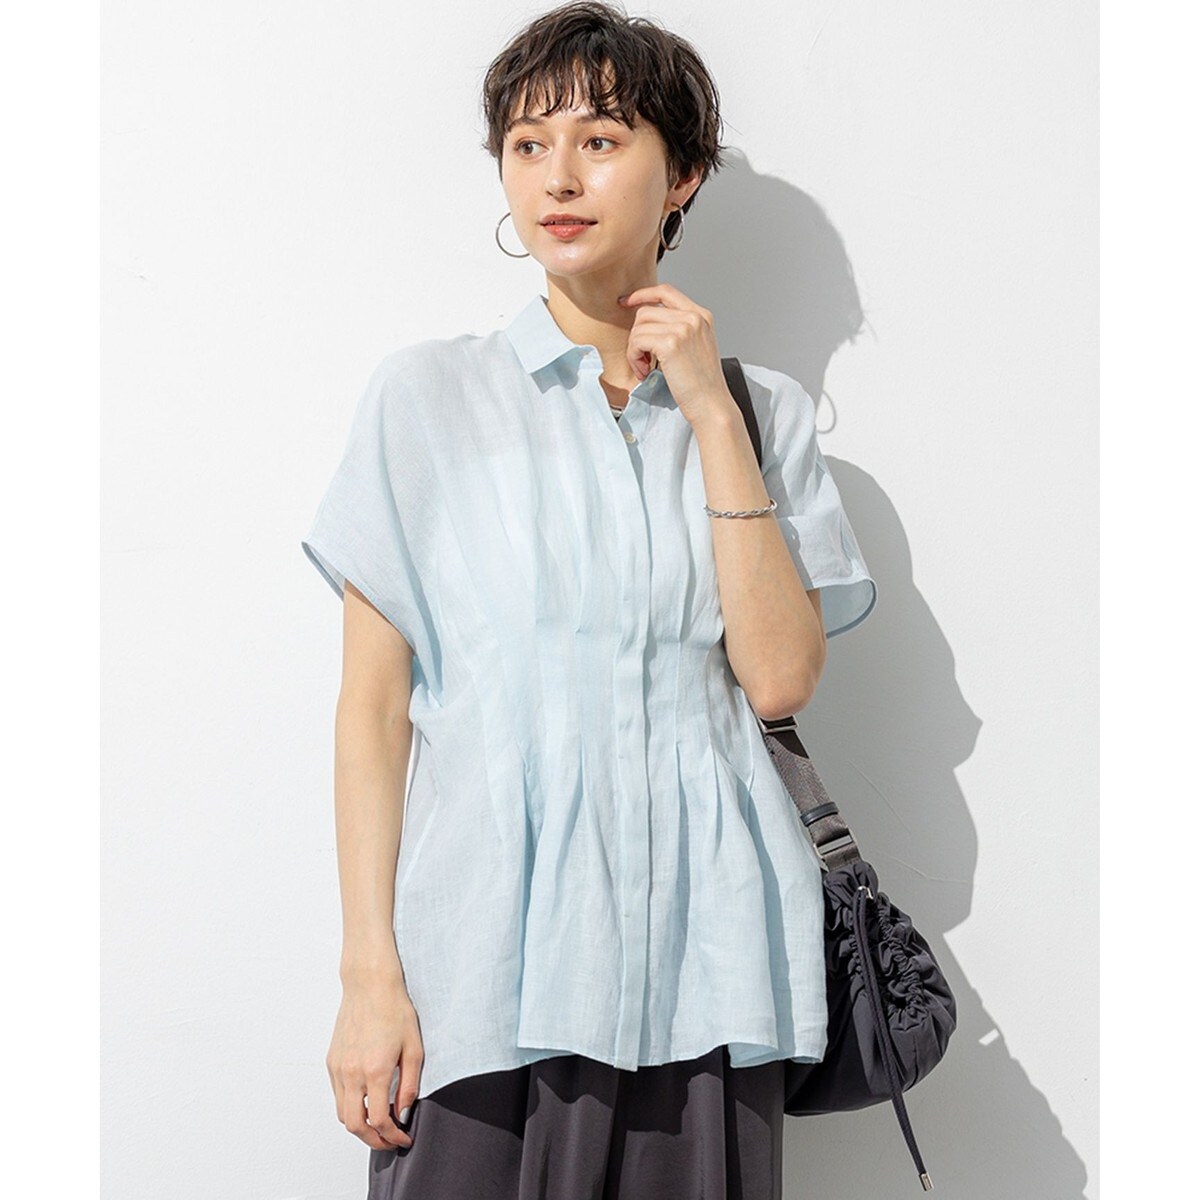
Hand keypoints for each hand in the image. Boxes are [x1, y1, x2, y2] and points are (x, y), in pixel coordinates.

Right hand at [327, 970, 423, 1150]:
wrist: (370, 985)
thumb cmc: (395, 1010)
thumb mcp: (414, 1048)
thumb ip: (409, 1085)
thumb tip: (404, 1113)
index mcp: (375, 1070)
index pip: (380, 1120)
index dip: (393, 1136)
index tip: (404, 1138)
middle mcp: (352, 1072)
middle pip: (355, 1126)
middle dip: (373, 1141)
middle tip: (390, 1141)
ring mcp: (338, 1068)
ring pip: (342, 1114)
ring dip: (359, 1127)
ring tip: (379, 1126)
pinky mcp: (331, 1061)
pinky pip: (337, 1095)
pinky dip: (350, 1107)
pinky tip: (366, 1102)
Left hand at [618, 283, 738, 426]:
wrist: (711, 404)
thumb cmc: (702, 384)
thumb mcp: (697, 346)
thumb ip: (679, 329)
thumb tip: (648, 323)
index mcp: (701, 316)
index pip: (665, 291)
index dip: (642, 294)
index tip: (628, 301)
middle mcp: (693, 318)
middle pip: (646, 312)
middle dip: (637, 335)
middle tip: (643, 360)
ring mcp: (682, 329)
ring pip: (638, 327)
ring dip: (634, 350)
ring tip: (645, 368)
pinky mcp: (670, 343)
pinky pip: (637, 342)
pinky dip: (634, 358)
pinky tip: (646, 372)